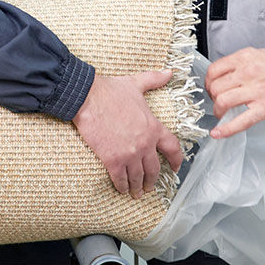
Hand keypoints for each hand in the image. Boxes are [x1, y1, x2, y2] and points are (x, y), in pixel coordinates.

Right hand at [72, 71, 183, 198]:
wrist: (88, 98)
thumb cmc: (111, 90)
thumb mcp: (136, 84)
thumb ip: (154, 79)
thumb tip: (169, 72)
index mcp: (153, 127)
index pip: (172, 148)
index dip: (176, 160)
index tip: (175, 168)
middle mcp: (145, 143)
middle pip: (154, 169)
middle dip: (152, 180)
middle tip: (149, 186)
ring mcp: (129, 153)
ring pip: (138, 177)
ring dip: (137, 187)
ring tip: (136, 192)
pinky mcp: (112, 160)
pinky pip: (120, 179)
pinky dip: (122, 186)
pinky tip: (121, 189)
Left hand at [205, 48, 264, 138]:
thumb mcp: (261, 56)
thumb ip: (242, 65)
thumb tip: (226, 78)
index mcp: (245, 58)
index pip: (214, 71)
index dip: (209, 83)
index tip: (211, 89)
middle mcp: (248, 72)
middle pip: (215, 88)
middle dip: (213, 98)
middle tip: (218, 102)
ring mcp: (257, 90)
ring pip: (222, 102)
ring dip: (219, 111)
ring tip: (223, 114)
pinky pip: (240, 121)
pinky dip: (226, 129)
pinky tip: (218, 132)